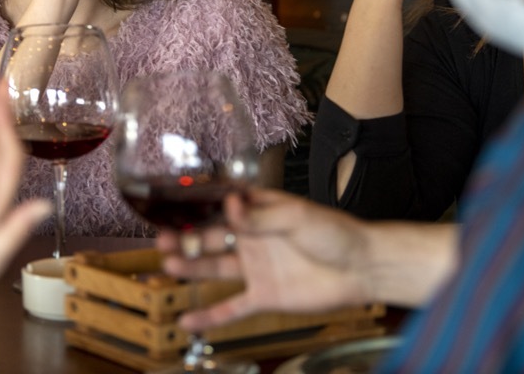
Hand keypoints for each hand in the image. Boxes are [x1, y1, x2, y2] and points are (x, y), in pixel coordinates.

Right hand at [156, 189, 371, 332]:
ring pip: (214, 267)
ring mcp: (255, 267)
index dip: (195, 206)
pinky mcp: (263, 296)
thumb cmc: (334, 233)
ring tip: (169, 265)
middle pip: (210, 237)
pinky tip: (187, 320)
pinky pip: (232, 307)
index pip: (220, 206)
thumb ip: (260, 215)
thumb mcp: (296, 216)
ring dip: (191, 267)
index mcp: (258, 211)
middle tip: (162, 239)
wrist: (361, 268)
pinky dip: (210, 315)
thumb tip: (230, 204)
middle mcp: (251, 238)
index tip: (171, 204)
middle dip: (185, 238)